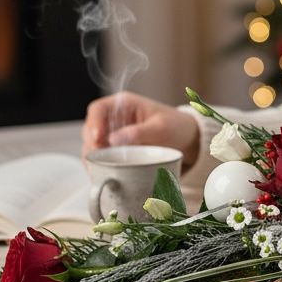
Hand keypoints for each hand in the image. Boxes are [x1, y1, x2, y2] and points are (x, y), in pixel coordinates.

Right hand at [83, 92, 201, 167]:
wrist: (190, 142)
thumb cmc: (177, 128)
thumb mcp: (161, 128)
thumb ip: (139, 132)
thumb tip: (113, 140)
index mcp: (124, 105)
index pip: (98, 110)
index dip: (93, 124)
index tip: (98, 140)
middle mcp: (115, 120)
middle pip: (91, 130)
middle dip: (91, 146)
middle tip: (99, 160)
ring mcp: (115, 137)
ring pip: (94, 147)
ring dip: (94, 159)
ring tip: (100, 171)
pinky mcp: (118, 153)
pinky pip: (103, 159)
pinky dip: (101, 167)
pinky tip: (103, 176)